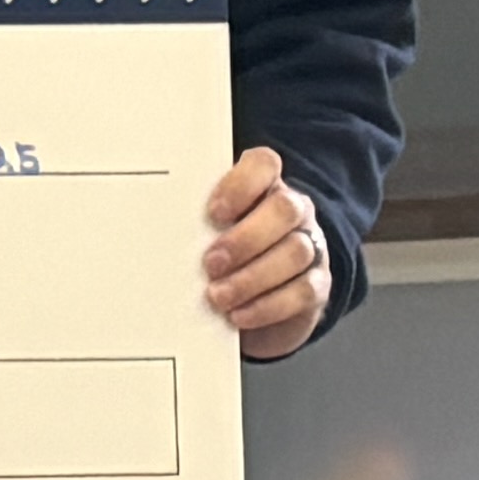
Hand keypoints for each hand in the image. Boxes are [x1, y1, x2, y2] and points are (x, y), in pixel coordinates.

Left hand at [200, 148, 332, 359]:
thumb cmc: (221, 260)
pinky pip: (304, 291)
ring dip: (252, 277)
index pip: (263, 165)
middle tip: (210, 264)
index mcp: (263, 188)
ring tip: (218, 296)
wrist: (252, 308)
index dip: (240, 185)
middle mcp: (292, 212)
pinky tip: (239, 314)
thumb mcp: (207, 236)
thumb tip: (161, 233)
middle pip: (284, 209)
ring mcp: (310, 246)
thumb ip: (196, 225)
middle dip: (245, 238)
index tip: (213, 213)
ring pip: (296, 251)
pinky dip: (268, 305)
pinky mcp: (317, 285)